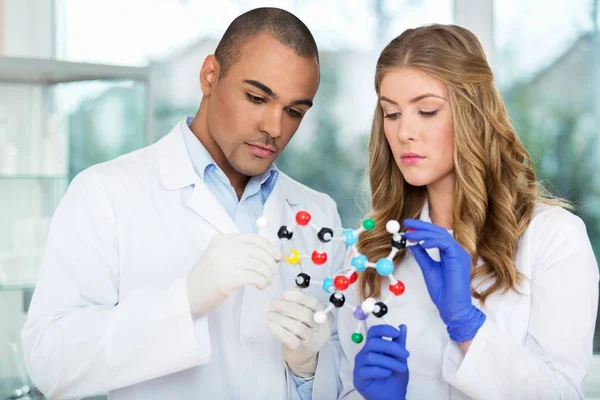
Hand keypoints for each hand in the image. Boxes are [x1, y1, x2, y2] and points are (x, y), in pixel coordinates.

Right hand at [186, 233, 281, 314]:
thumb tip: (269, 254)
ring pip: (257, 264)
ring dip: (267, 274)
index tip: (277, 256)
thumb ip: (238, 251)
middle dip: (270, 263)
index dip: (268, 247)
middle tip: (272, 273)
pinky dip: (261, 281)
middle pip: (257, 251)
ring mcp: (224, 262)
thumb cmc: (206, 278)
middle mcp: (223, 248)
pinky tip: (261, 286)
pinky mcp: (226, 279)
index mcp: (222, 240)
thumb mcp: (219, 256)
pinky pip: (253, 277)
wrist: (186, 294)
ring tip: (266, 282)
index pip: (252, 239)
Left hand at [267, 289, 331, 377]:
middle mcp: (323, 329)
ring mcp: (314, 341)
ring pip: (298, 327)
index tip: (285, 294)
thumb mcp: (305, 315)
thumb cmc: (303, 329)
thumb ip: (300, 302)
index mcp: (325, 316)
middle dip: (287, 307)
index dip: (299, 297)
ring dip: (281, 318)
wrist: (302, 355)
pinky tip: (271, 325)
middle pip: (305, 315)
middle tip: (274, 302)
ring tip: (269, 314)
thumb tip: (291, 290)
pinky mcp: (303, 350)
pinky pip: (291, 340)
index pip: (314, 304)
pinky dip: (280, 331)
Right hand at [354, 324, 408, 399]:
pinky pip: (366, 370)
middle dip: (391, 347)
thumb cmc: (394, 378)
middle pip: (373, 343)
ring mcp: (360, 365)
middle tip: (406, 355)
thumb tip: (402, 326)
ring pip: (371, 357)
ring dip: (389, 361)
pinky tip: (388, 374)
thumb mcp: (400, 359)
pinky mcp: (358, 377)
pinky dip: (379, 371)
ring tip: (401, 368)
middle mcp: (364, 354)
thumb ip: (400, 343)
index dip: (384, 330)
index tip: (397, 333)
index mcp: (373, 347)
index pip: (373, 332)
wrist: (392, 397)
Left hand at [404, 219, 485, 341]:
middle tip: (407, 223)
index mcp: (450, 253)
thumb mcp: (428, 268)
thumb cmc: (443, 292)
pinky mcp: (460, 258)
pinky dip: (432, 241)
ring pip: (442, 235)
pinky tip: (421, 243)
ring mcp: (460, 254)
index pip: (437, 235)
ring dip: (424, 233)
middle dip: (422, 226)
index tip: (408, 226)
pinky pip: (445, 244)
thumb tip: (412, 243)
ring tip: (410, 234)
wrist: (452, 307)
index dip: (423, 228)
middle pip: (439, 231)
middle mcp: (457, 251)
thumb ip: (422, 255)